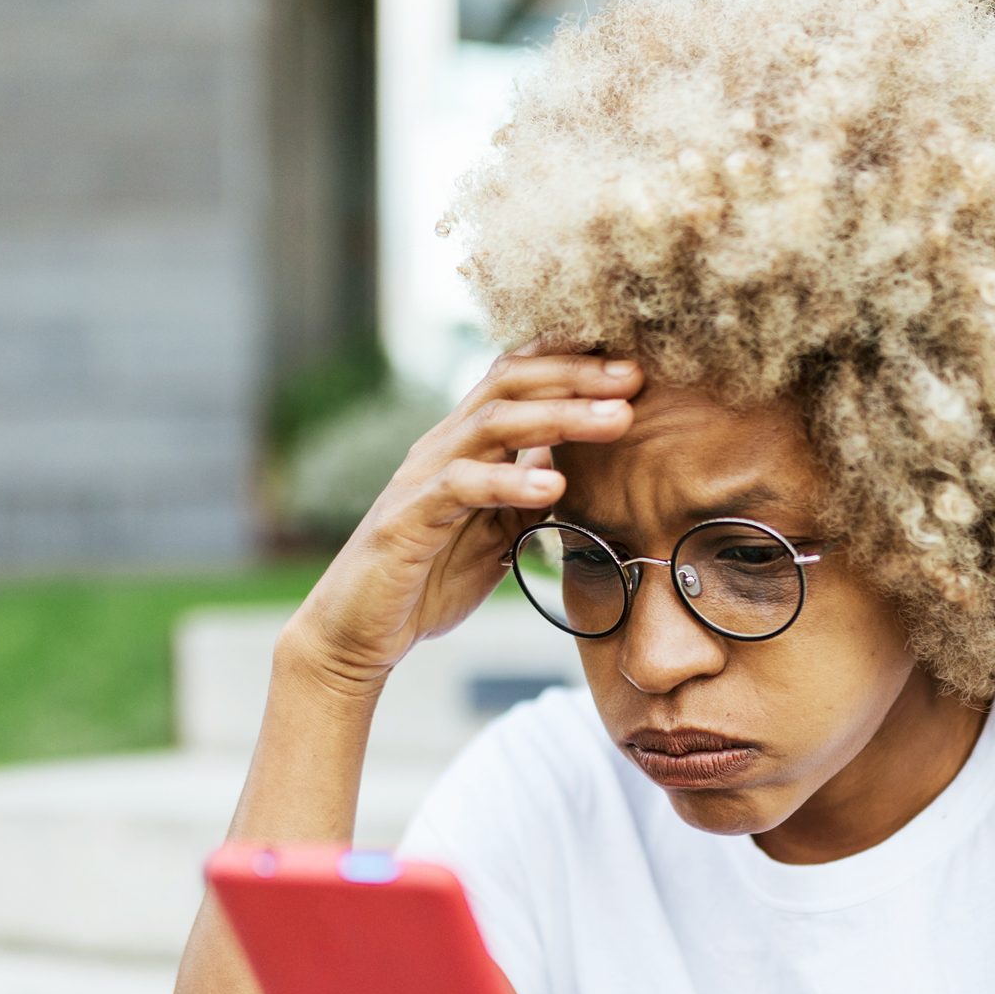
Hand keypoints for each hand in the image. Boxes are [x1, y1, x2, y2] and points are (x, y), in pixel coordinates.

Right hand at [280, 337, 641, 693]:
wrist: (357, 633)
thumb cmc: (427, 581)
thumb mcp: (497, 533)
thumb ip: (529, 495)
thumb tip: (576, 464)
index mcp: (464, 445)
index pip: (516, 377)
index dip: (571, 360)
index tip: (632, 361)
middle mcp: (441, 447)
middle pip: (510, 383)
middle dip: (577, 376)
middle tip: (636, 376)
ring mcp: (422, 478)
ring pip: (492, 423)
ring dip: (561, 417)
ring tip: (618, 421)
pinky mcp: (408, 517)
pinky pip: (462, 485)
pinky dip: (510, 481)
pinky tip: (554, 484)